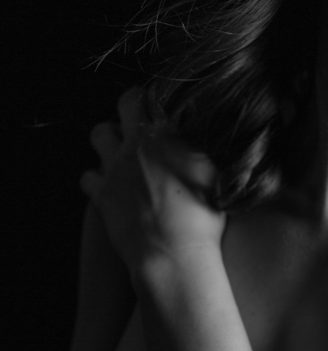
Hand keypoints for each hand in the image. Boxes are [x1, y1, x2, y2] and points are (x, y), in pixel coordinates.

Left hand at [80, 88, 225, 272]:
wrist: (172, 255)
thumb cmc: (203, 218)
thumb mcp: (216, 174)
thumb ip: (204, 146)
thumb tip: (205, 128)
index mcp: (166, 135)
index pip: (160, 97)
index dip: (162, 95)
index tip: (166, 102)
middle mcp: (136, 144)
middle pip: (126, 103)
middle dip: (133, 102)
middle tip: (142, 114)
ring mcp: (114, 169)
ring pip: (99, 133)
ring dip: (109, 135)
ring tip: (122, 145)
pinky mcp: (101, 195)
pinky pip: (87, 176)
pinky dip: (95, 176)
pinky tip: (108, 182)